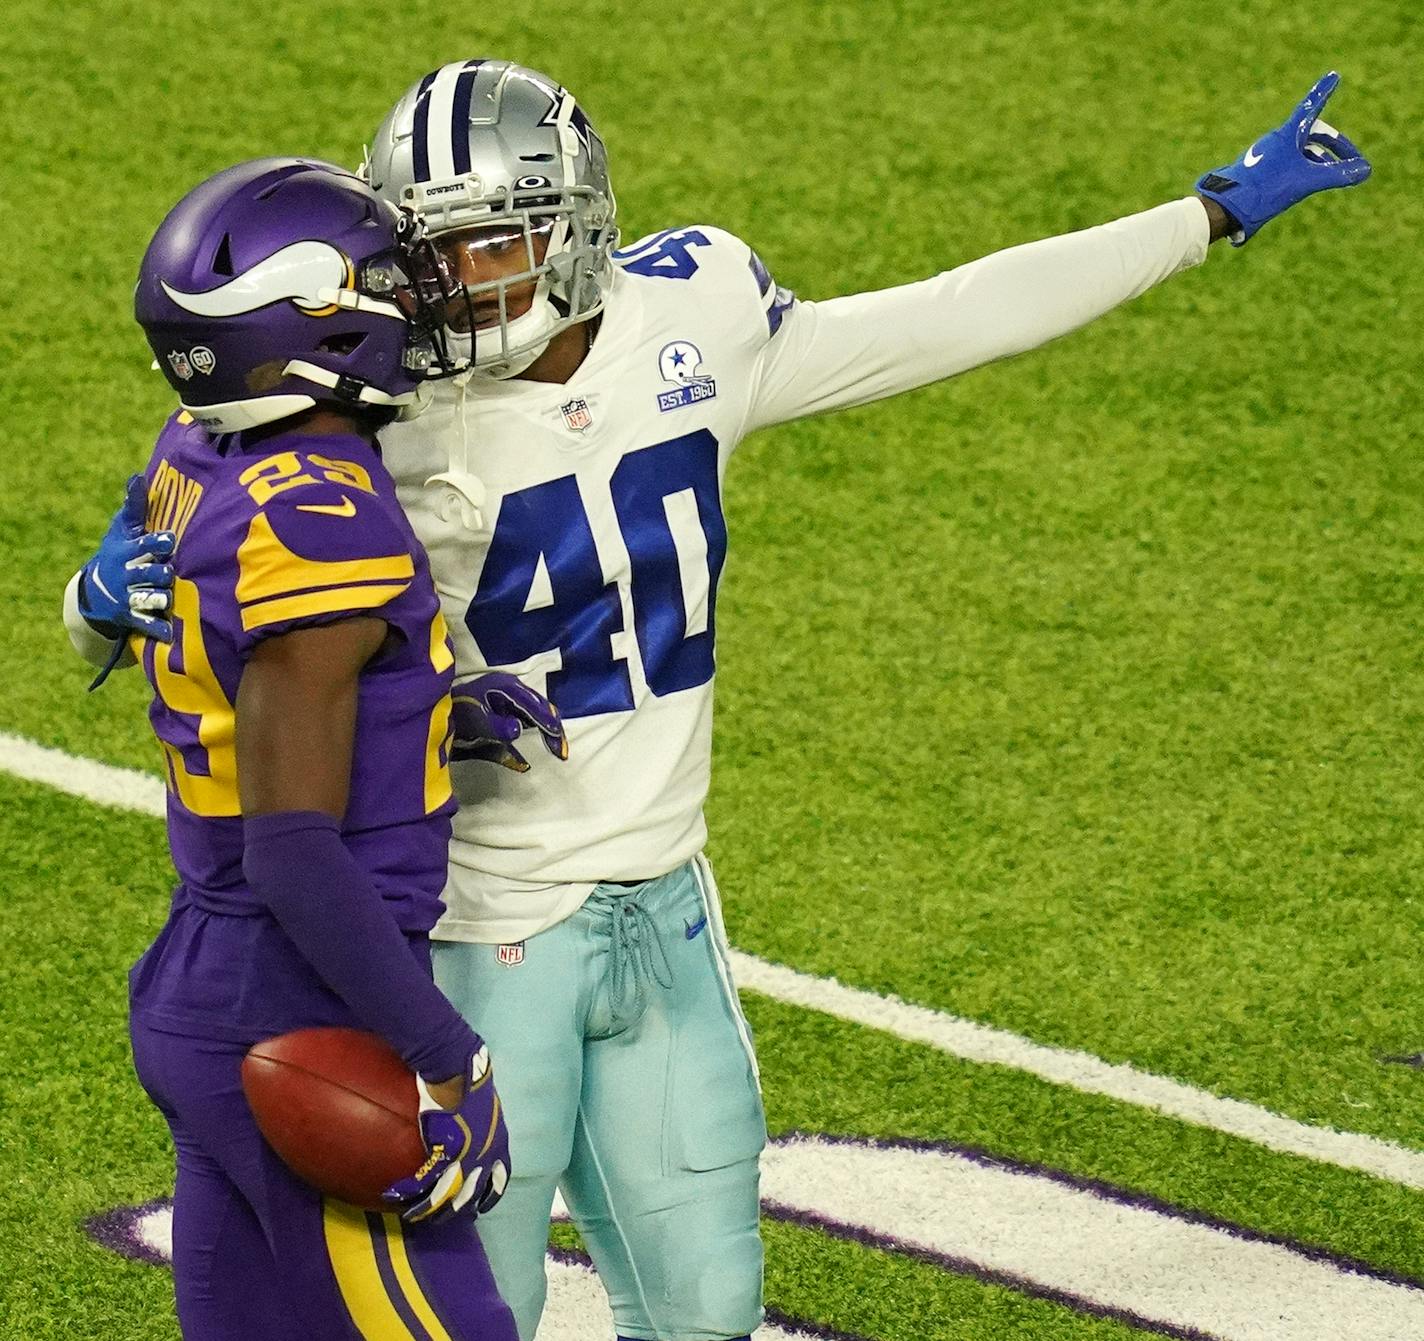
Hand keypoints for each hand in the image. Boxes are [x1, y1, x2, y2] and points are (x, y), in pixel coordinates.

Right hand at [77, 474, 175, 640]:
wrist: (94, 593)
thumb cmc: (118, 553)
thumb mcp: (122, 530)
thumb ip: (134, 507)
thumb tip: (138, 476)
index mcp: (126, 552)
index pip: (143, 545)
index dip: (157, 543)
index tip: (170, 540)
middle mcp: (126, 575)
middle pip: (149, 574)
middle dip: (160, 574)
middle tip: (170, 572)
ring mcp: (127, 598)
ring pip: (150, 598)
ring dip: (161, 599)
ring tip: (169, 598)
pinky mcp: (130, 618)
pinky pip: (146, 624)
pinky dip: (158, 629)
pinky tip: (170, 633)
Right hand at [383, 1042, 509, 1223]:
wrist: (458, 1069)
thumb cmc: (472, 1079)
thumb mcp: (486, 1105)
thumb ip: (482, 1121)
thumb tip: (474, 1123)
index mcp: (498, 1142)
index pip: (500, 1177)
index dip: (491, 1194)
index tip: (482, 1207)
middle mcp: (486, 1155)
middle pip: (474, 1194)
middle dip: (459, 1210)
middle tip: (444, 1219)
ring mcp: (466, 1157)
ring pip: (449, 1196)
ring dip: (431, 1210)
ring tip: (416, 1217)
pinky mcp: (443, 1153)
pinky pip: (425, 1182)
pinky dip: (410, 1192)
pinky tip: (395, 1196)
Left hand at [450, 672, 568, 771]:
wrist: (438, 711)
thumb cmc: (457, 715)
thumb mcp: (475, 722)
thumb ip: (496, 726)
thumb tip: (518, 730)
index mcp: (506, 687)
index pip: (534, 706)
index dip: (547, 724)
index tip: (557, 742)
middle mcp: (512, 688)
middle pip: (541, 707)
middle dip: (552, 728)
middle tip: (561, 752)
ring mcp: (511, 696)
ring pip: (538, 710)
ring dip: (548, 728)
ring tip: (557, 748)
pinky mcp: (509, 706)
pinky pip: (529, 715)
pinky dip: (539, 726)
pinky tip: (545, 739)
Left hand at [1195, 71, 1370, 245]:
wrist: (1226, 207)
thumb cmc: (1266, 189)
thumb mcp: (1306, 180)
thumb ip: (1337, 174)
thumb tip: (1365, 170)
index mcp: (1287, 134)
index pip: (1312, 107)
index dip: (1324, 92)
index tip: (1333, 75)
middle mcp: (1276, 141)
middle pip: (1312, 135)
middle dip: (1335, 146)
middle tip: (1351, 160)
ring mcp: (1265, 156)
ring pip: (1299, 152)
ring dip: (1319, 160)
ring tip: (1332, 174)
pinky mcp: (1257, 171)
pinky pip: (1286, 164)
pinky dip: (1302, 170)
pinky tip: (1303, 185)